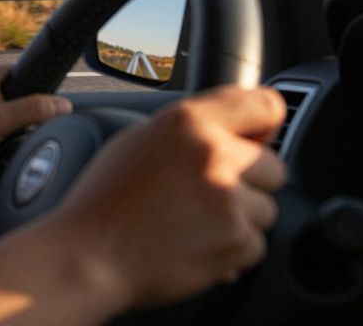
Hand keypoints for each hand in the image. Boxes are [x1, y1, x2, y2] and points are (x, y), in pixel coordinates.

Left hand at [0, 64, 71, 190]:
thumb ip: (32, 110)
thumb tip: (63, 104)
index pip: (28, 73)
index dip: (41, 92)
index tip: (48, 109)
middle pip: (24, 97)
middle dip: (29, 116)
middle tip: (21, 131)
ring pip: (14, 117)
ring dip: (16, 131)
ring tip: (7, 142)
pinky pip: (2, 131)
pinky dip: (6, 141)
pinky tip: (2, 151)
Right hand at [39, 85, 286, 312]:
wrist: (88, 256)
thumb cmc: (105, 201)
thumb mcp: (138, 140)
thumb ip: (190, 130)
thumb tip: (233, 133)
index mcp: (188, 121)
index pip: (266, 106)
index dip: (263, 126)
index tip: (257, 140)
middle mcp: (213, 155)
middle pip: (273, 166)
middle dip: (249, 182)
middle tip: (208, 194)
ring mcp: (228, 201)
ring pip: (266, 209)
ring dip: (240, 219)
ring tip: (194, 223)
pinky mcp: (235, 242)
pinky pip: (256, 244)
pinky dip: (232, 249)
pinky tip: (194, 245)